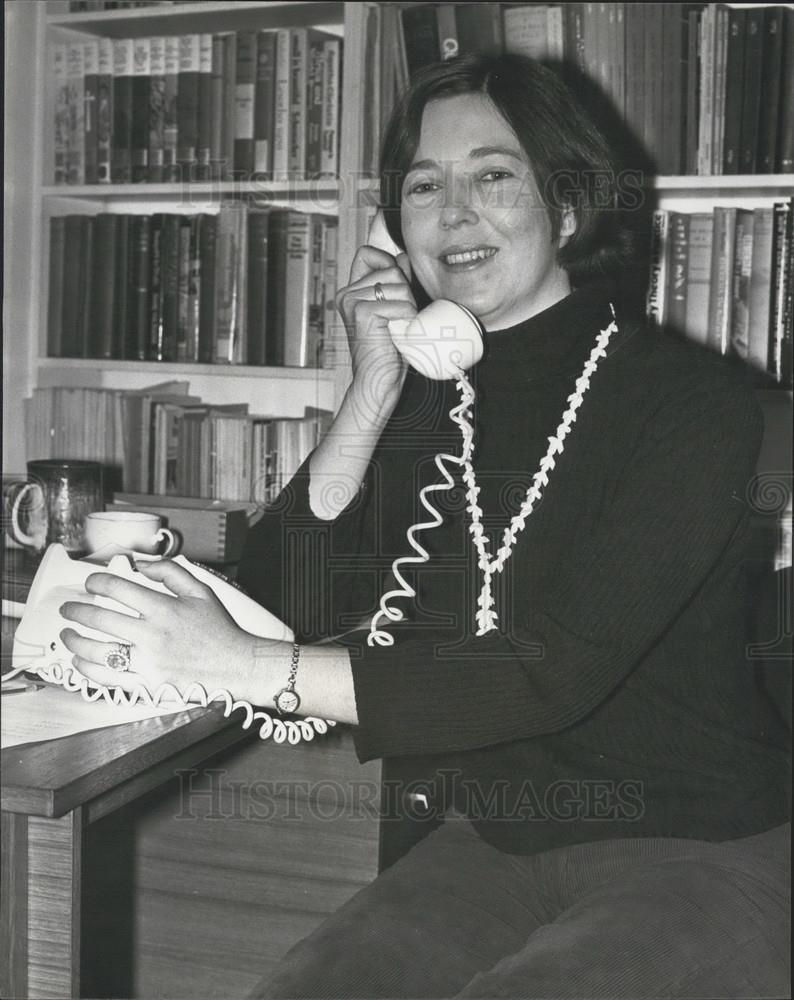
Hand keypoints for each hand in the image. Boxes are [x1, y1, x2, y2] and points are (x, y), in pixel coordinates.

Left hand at [58, 560, 271, 697]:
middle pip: (99, 617)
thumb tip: (140, 566)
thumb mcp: (201, 591)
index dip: (96, 581)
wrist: (238, 666)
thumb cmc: (220, 630)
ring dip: (74, 640)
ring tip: (68, 634)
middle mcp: (153, 634)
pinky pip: (107, 677)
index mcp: (164, 608)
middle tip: (68, 609)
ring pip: (96, 650)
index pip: (117, 587)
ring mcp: (148, 662)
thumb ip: (170, 572)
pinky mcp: (147, 685)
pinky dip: (87, 669)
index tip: (91, 583)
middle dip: (75, 610)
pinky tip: (81, 661)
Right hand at [335, 243, 415, 399]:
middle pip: (392, 269)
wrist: (378, 381)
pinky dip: (408, 319)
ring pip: (399, 285)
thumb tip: (403, 257)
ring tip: (398, 327)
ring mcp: (352, 302)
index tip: (397, 282)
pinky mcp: (362, 313)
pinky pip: (401, 304)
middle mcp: (347, 294)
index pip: (367, 253)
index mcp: (351, 291)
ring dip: (409, 307)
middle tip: (398, 318)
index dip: (386, 260)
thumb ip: (396, 282)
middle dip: (406, 292)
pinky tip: (398, 333)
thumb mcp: (395, 309)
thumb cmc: (388, 350)